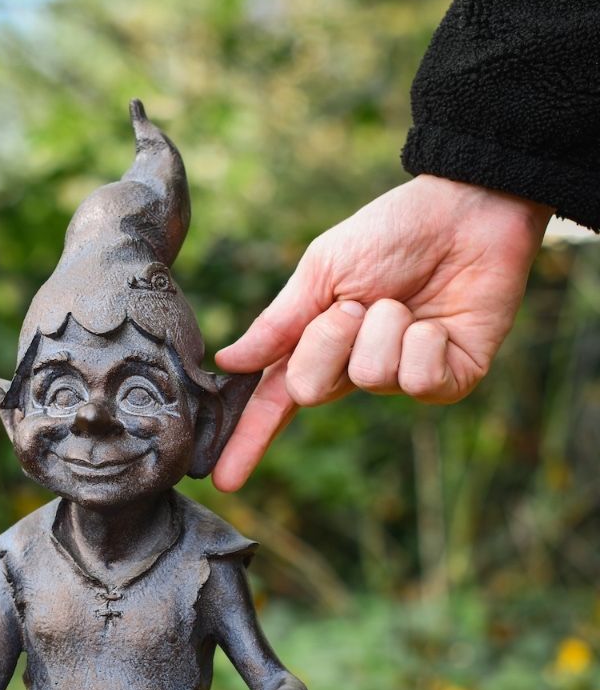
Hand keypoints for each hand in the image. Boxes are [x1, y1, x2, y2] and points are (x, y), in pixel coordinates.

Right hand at [212, 175, 552, 490]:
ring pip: (370, 376)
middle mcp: (354, 370)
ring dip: (385, 326)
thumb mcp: (322, 270)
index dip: (247, 440)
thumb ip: (279, 323)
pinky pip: (419, 380)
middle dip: (328, 338)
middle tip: (356, 303)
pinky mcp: (447, 383)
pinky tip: (438, 321)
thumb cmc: (392, 233)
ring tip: (404, 301)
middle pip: (311, 389)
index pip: (272, 401)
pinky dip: (425, 340)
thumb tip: (229, 363)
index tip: (222, 480)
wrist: (467, 208)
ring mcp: (400, 380)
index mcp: (317, 345)